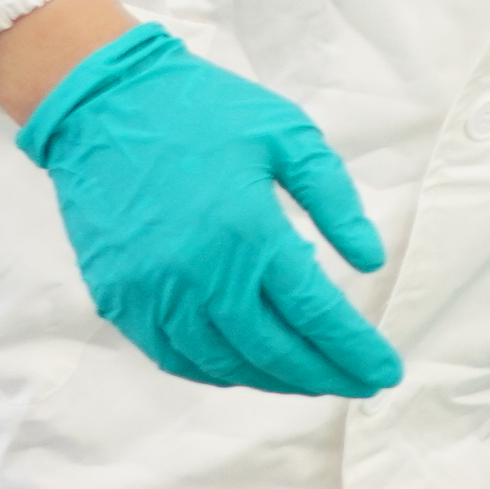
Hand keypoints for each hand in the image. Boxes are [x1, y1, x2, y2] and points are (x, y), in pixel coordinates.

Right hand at [12, 24, 403, 398]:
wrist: (105, 103)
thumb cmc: (203, 111)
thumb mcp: (289, 137)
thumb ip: (335, 202)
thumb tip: (369, 262)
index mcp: (247, 231)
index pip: (314, 313)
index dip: (353, 350)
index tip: (385, 372)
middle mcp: (197, 273)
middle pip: (273, 350)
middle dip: (323, 375)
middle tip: (358, 385)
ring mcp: (152, 292)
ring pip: (222, 364)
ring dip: (273, 380)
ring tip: (311, 379)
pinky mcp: (118, 298)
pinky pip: (173, 355)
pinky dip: (216, 371)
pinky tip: (246, 366)